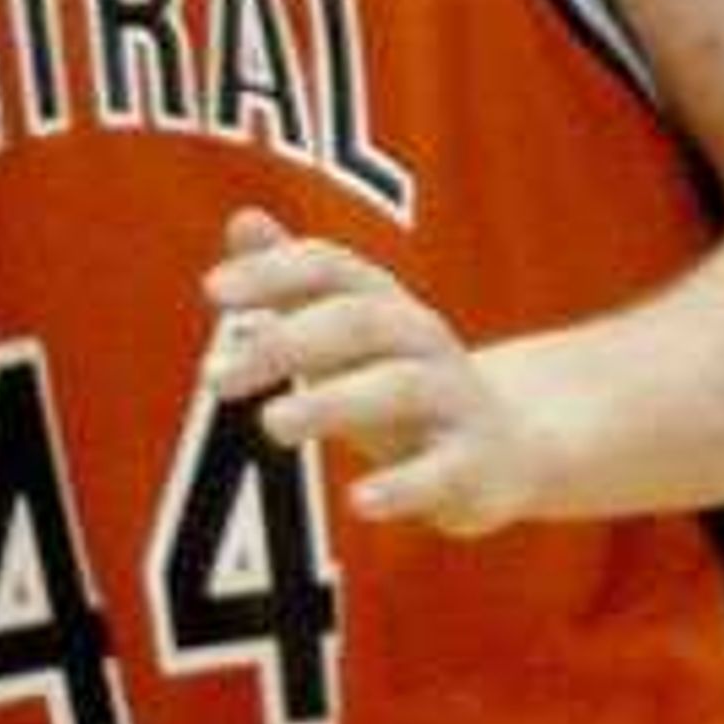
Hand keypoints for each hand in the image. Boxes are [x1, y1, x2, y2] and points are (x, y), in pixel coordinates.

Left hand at [201, 214, 564, 536]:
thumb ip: (295, 283)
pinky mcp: (474, 466)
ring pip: (399, 388)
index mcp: (386, 306)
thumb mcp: (350, 334)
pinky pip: (440, 474)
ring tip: (272, 424)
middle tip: (215, 379)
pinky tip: (358, 502)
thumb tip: (242, 221)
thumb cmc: (402, 385)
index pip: (330, 268)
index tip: (213, 290)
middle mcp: (423, 342)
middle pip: (359, 323)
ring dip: (332, 402)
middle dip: (287, 342)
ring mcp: (454, 402)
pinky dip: (401, 487)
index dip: (274, 273)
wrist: (510, 447)